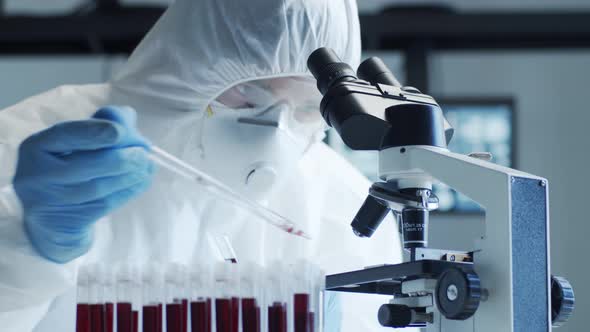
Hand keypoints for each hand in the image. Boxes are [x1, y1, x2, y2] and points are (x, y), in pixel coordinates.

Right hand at [13, 106, 154, 262]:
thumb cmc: (65, 169)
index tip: (121, 132)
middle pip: (87, 164)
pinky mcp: (67, 221)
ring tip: (146, 165)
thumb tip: (128, 115)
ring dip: (130, 174)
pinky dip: (129, 190)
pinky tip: (141, 181)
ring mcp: (51, 201)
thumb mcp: (73, 144)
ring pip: (99, 186)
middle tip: (144, 152)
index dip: (95, 132)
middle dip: (122, 157)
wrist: (49, 218)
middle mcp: (37, 174)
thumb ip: (100, 124)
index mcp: (36, 147)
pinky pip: (105, 204)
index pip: (66, 135)